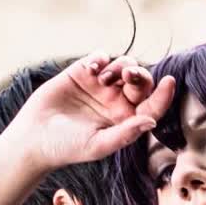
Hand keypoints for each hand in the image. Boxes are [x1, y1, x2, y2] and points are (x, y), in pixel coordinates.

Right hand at [9, 53, 174, 172]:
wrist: (35, 138)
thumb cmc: (68, 147)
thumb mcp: (99, 145)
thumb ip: (126, 133)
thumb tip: (152, 121)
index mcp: (126, 121)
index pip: (151, 106)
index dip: (163, 94)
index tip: (170, 81)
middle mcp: (117, 102)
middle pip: (140, 82)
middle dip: (139, 75)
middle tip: (128, 77)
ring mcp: (101, 85)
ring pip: (124, 66)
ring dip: (120, 66)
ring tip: (103, 78)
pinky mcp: (82, 72)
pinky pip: (100, 57)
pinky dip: (101, 58)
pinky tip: (94, 67)